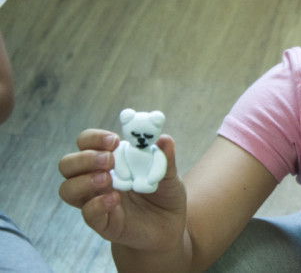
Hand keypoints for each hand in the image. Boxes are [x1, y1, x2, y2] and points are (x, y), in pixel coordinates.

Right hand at [58, 129, 186, 251]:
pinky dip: (97, 204)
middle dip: (84, 158)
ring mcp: (96, 200)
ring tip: (108, 179)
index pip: (86, 142)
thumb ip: (165, 158)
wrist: (169, 226)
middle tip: (109, 160)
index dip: (94, 138)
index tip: (114, 140)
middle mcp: (96, 178)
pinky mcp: (102, 222)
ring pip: (67, 189)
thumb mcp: (169, 174)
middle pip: (67, 164)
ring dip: (84, 181)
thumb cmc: (164, 194)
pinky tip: (114, 199)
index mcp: (110, 160)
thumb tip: (165, 139)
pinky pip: (87, 213)